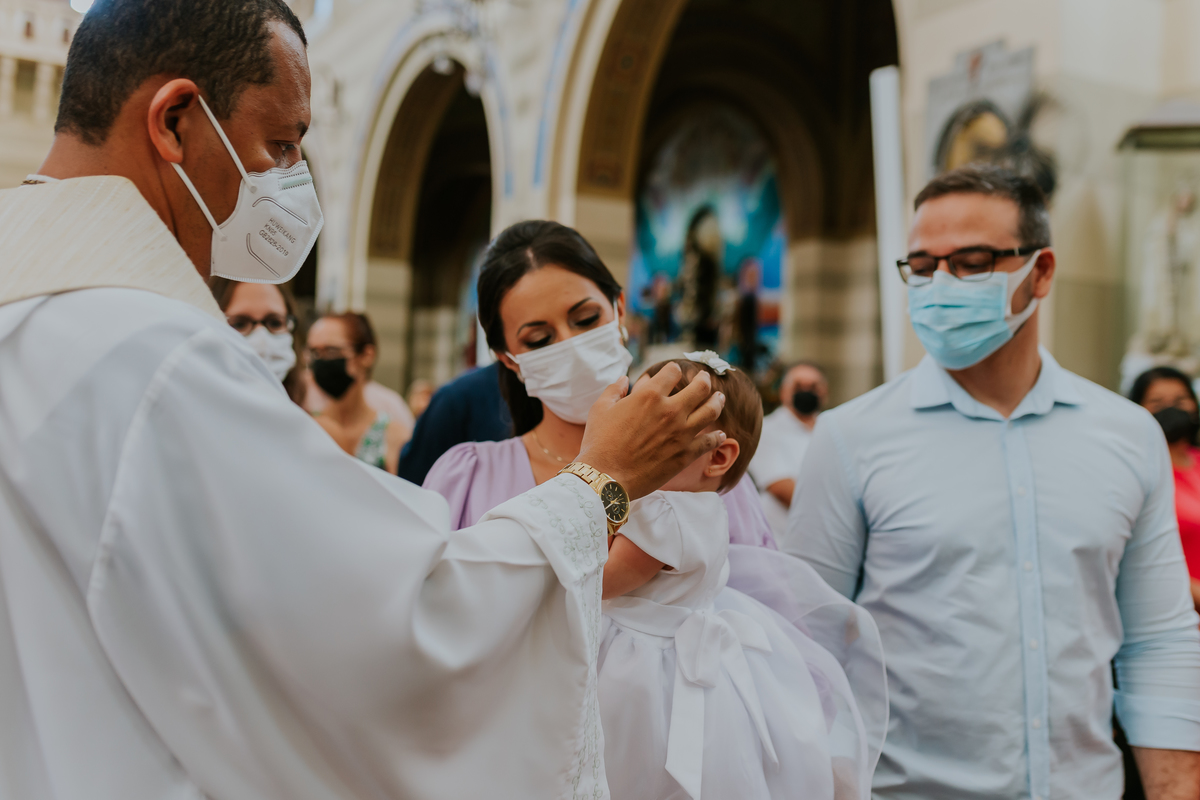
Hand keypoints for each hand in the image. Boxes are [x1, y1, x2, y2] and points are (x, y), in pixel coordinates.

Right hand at [576, 363, 725, 499]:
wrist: (606, 477)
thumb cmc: (599, 443)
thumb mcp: (600, 409)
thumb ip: (614, 390)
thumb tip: (623, 379)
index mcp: (650, 395)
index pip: (673, 371)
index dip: (673, 369)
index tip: (673, 372)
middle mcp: (671, 410)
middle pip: (700, 386)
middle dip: (704, 379)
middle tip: (705, 378)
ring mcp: (682, 432)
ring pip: (712, 410)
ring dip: (717, 401)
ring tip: (719, 398)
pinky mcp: (686, 454)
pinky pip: (710, 441)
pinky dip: (718, 436)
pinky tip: (721, 434)